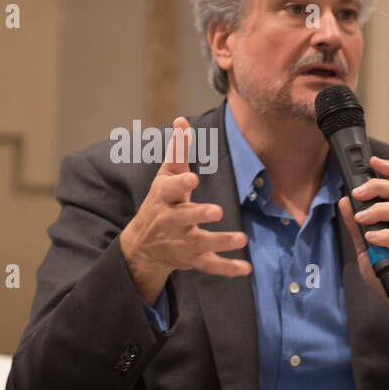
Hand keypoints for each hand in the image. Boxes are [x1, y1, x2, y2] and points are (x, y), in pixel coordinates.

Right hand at [119, 116, 250, 302]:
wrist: (143, 245)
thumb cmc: (160, 202)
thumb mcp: (165, 177)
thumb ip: (177, 151)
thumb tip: (183, 120)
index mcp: (164, 198)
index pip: (170, 190)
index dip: (180, 183)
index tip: (192, 179)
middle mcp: (171, 221)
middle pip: (184, 218)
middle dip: (199, 214)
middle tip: (216, 211)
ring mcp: (182, 242)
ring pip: (200, 243)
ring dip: (220, 242)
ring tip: (241, 239)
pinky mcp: (192, 259)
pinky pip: (210, 266)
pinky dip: (227, 269)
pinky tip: (245, 269)